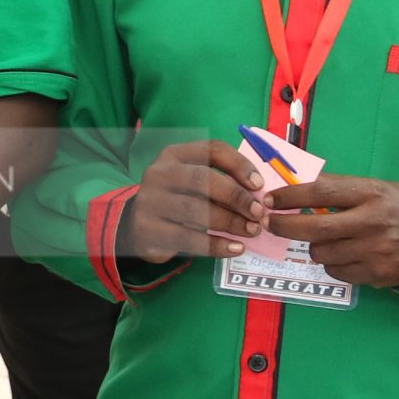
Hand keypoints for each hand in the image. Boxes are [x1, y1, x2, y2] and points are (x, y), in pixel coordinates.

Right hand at [119, 140, 267, 262]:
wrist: (139, 227)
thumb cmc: (179, 200)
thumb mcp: (194, 182)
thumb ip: (222, 181)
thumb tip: (258, 194)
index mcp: (174, 155)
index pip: (211, 150)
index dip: (239, 165)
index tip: (259, 185)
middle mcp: (158, 174)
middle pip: (201, 179)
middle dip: (235, 196)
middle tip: (258, 213)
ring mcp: (149, 201)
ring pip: (195, 210)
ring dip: (230, 222)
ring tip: (251, 231)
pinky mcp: (147, 230)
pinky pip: (187, 238)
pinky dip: (216, 245)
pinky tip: (235, 248)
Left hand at [268, 174, 398, 288]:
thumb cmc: (396, 206)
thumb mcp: (372, 188)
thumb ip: (336, 190)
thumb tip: (290, 187)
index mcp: (371, 194)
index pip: (320, 193)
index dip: (289, 197)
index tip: (269, 200)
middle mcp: (372, 223)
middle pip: (314, 228)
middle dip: (284, 227)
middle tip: (270, 223)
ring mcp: (376, 252)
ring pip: (321, 253)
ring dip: (314, 246)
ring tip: (324, 239)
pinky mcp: (378, 275)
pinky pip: (336, 272)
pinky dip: (332, 264)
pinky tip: (344, 254)